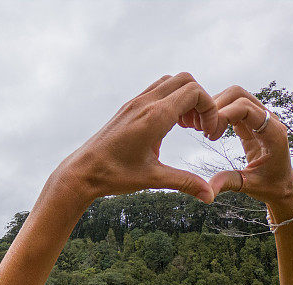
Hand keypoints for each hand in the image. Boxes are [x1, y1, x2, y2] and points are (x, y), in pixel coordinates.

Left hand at [60, 73, 222, 202]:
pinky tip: (168, 128)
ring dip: (185, 99)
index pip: (194, 92)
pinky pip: (156, 91)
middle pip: (185, 80)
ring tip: (187, 127)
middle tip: (199, 128)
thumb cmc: (114, 175)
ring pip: (170, 82)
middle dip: (200, 101)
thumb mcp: (153, 178)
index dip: (210, 110)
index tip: (208, 134)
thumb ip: (185, 182)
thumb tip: (209, 196)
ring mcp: (135, 103)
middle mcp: (145, 103)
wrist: (83, 171)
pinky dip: (170, 101)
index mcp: (154, 116)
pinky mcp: (129, 108)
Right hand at [181, 85, 292, 210]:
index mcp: (273, 133)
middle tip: (203, 131)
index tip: (210, 136)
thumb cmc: (270, 187)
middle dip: (216, 107)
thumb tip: (207, 191)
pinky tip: (208, 130)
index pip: (246, 107)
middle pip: (238, 94)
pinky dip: (217, 113)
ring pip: (233, 97)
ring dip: (215, 108)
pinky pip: (232, 107)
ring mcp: (259, 119)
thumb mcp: (249, 186)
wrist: (282, 186)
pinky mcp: (250, 123)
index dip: (224, 115)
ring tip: (203, 131)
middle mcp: (268, 120)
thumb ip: (229, 183)